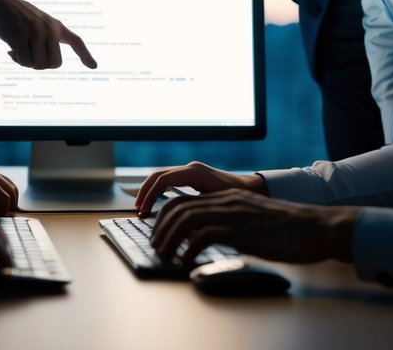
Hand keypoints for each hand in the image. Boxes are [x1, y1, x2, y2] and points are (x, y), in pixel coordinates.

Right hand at [0, 0, 96, 69]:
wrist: (1, 2)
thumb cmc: (20, 18)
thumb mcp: (38, 25)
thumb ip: (45, 43)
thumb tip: (44, 64)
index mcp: (57, 26)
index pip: (76, 41)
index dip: (85, 55)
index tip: (94, 66)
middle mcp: (50, 28)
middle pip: (54, 64)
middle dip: (41, 65)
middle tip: (30, 55)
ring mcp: (35, 32)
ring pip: (39, 65)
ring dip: (27, 63)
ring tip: (19, 51)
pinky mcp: (20, 36)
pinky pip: (25, 61)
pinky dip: (18, 60)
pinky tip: (10, 51)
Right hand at [134, 160, 266, 217]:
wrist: (256, 190)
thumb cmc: (240, 200)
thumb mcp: (216, 205)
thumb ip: (196, 209)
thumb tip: (177, 223)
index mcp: (194, 172)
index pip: (163, 179)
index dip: (149, 195)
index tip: (142, 211)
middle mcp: (191, 168)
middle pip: (158, 175)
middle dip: (144, 191)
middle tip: (137, 209)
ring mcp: (191, 171)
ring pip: (162, 177)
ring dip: (149, 191)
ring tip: (141, 207)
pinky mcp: (193, 177)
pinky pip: (169, 181)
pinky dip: (159, 191)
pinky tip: (155, 204)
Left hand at [150, 188, 358, 264]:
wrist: (316, 227)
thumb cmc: (289, 231)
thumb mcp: (253, 222)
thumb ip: (232, 225)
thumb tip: (211, 241)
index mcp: (228, 197)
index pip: (184, 201)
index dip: (165, 216)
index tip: (157, 232)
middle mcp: (226, 200)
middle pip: (179, 208)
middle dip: (160, 227)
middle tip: (155, 246)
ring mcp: (233, 213)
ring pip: (186, 219)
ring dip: (169, 238)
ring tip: (164, 255)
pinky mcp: (240, 229)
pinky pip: (203, 235)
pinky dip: (189, 249)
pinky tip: (186, 261)